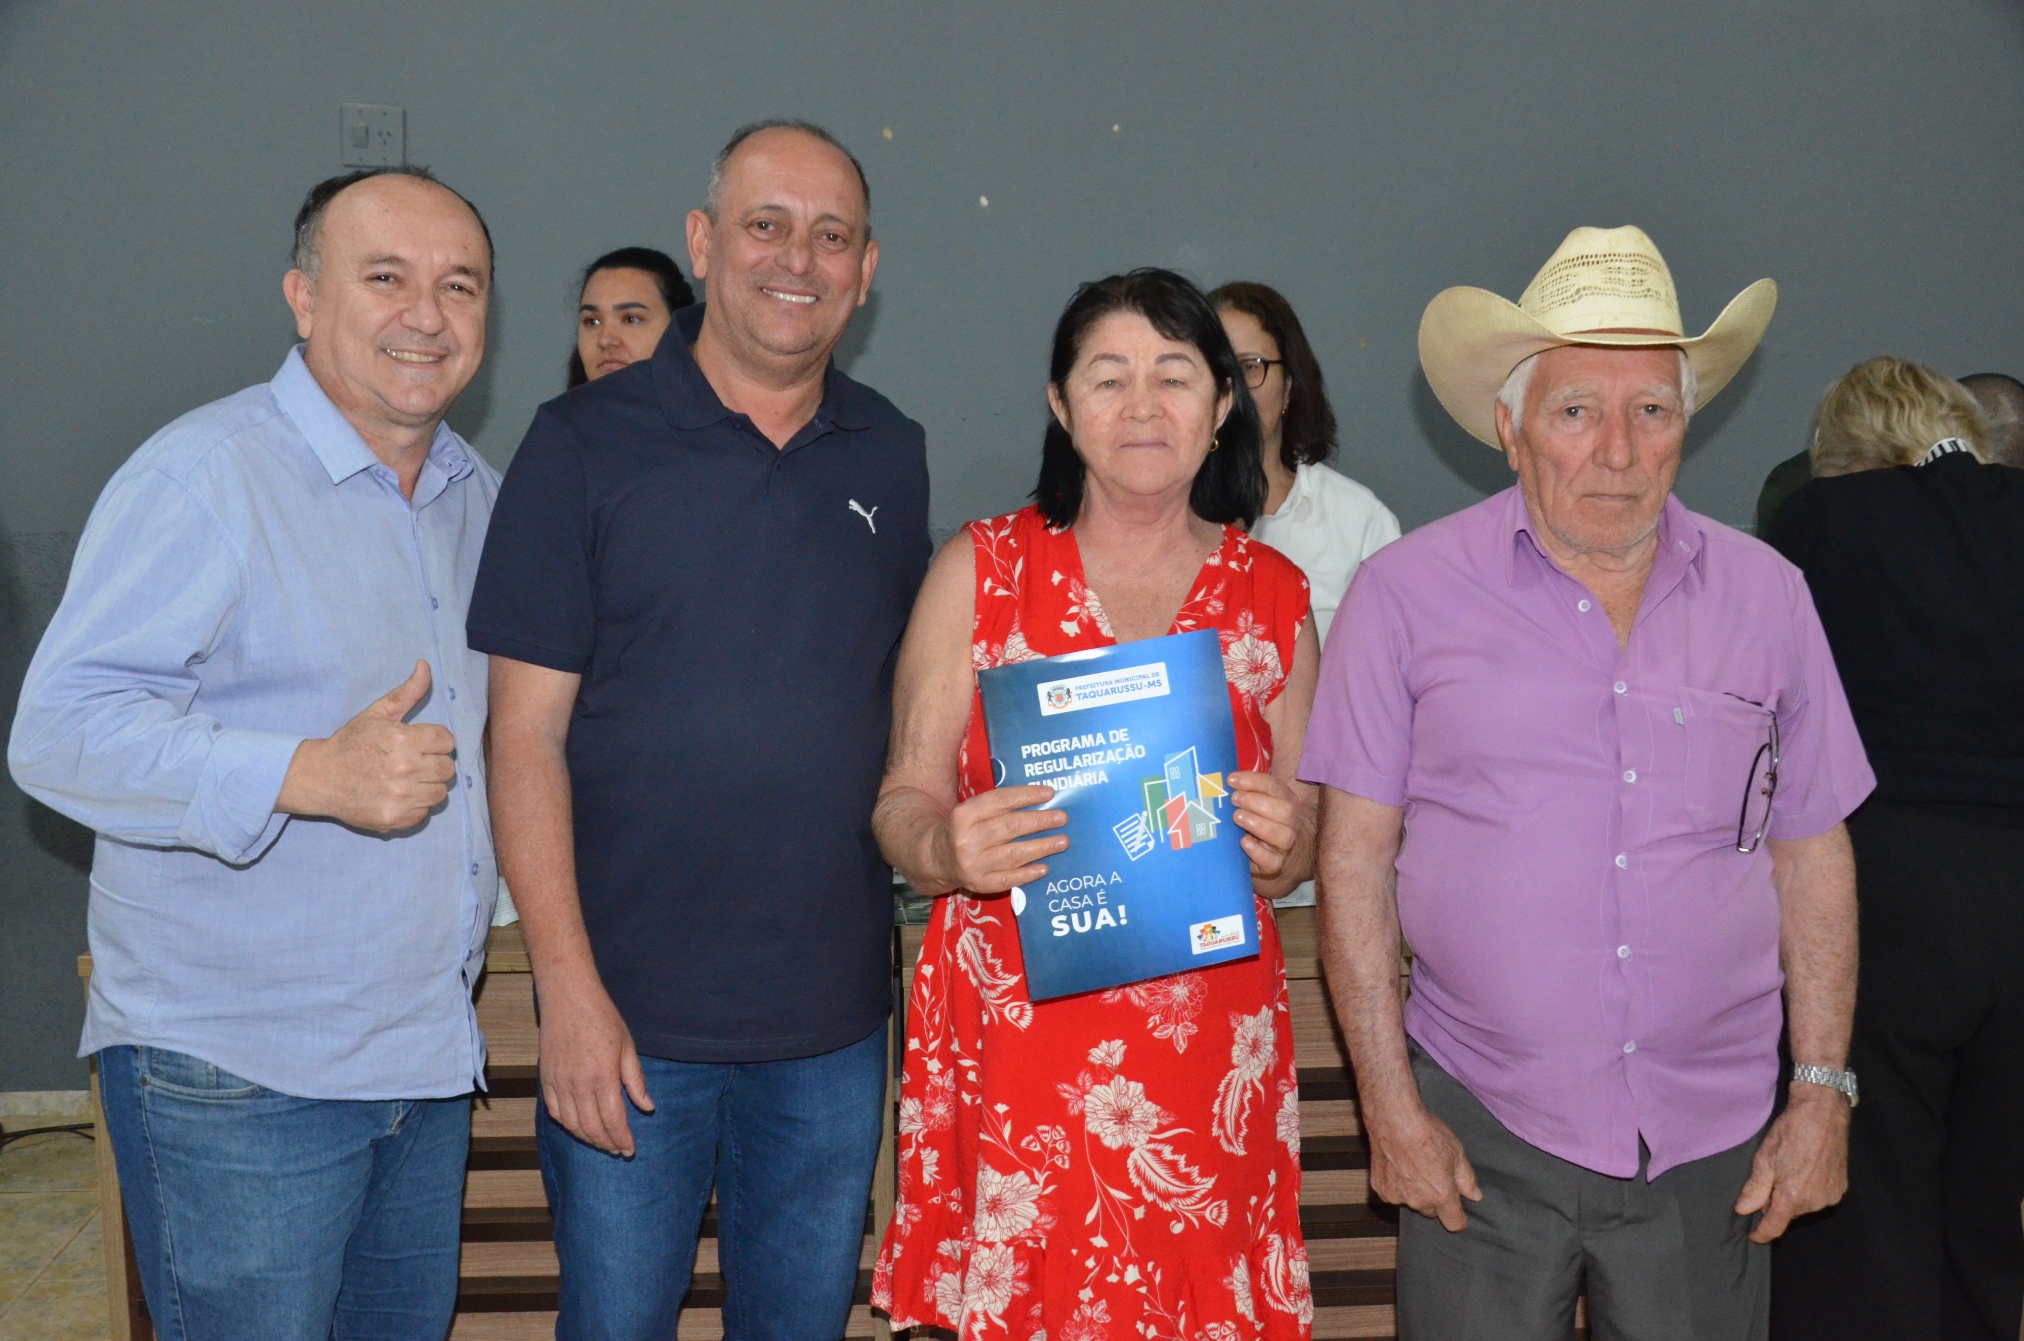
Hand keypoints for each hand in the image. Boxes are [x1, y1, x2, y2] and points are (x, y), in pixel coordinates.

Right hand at [277, 661, 456, 830]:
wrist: (320, 777)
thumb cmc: (351, 743)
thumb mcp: (377, 714)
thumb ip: (407, 693)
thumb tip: (425, 666)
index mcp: (404, 740)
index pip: (447, 741)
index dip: (436, 741)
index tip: (421, 743)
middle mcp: (405, 769)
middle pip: (448, 768)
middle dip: (434, 762)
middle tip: (414, 762)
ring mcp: (401, 797)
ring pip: (440, 793)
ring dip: (427, 786)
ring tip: (406, 779)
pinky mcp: (395, 819)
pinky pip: (424, 813)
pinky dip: (415, 806)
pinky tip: (398, 796)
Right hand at [537, 977, 654, 1156]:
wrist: (568, 998)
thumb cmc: (602, 1017)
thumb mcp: (627, 1046)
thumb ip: (636, 1080)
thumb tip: (647, 1107)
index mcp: (602, 1077)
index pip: (613, 1120)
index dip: (622, 1138)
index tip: (630, 1149)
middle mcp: (578, 1085)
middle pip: (592, 1127)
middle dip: (607, 1143)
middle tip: (618, 1150)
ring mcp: (558, 1083)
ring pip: (571, 1124)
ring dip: (587, 1138)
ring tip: (601, 1143)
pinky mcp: (545, 1079)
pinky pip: (555, 1112)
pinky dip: (567, 1125)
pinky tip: (578, 1128)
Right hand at [930, 784, 1068, 892]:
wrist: (935, 858)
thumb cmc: (963, 829)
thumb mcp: (971, 811)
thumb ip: (998, 806)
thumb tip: (1041, 801)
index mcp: (964, 814)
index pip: (1000, 801)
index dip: (1026, 796)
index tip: (1050, 793)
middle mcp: (967, 839)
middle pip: (1009, 827)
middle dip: (1040, 821)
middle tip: (1062, 818)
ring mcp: (972, 864)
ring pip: (1013, 854)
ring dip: (1041, 847)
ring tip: (1062, 841)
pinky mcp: (979, 884)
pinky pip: (1008, 879)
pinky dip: (1028, 874)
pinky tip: (1045, 868)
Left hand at [1228, 770, 1303, 880]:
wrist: (1268, 852)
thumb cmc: (1254, 819)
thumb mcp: (1251, 802)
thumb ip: (1242, 790)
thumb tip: (1221, 780)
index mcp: (1285, 800)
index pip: (1274, 786)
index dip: (1253, 781)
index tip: (1231, 780)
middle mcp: (1290, 821)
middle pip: (1284, 810)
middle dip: (1256, 802)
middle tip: (1234, 799)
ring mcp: (1285, 844)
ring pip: (1282, 835)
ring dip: (1257, 823)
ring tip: (1237, 817)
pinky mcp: (1275, 864)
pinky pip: (1272, 861)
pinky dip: (1258, 852)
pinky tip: (1244, 842)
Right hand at [1366, 1098, 1482, 1230]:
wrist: (1394, 1117)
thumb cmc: (1426, 1132)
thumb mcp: (1457, 1153)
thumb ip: (1467, 1180)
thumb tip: (1475, 1196)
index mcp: (1441, 1194)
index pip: (1454, 1223)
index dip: (1459, 1218)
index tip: (1458, 1211)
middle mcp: (1418, 1200)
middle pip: (1430, 1212)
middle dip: (1433, 1199)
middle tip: (1432, 1174)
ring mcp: (1396, 1196)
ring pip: (1410, 1202)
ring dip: (1413, 1192)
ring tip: (1412, 1166)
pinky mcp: (1379, 1188)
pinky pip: (1392, 1194)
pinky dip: (1395, 1185)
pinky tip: (1397, 1165)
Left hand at [1736, 1086, 1849, 1241]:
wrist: (1823, 1113)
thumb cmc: (1791, 1132)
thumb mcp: (1764, 1158)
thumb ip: (1755, 1189)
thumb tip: (1743, 1210)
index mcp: (1792, 1197)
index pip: (1774, 1226)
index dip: (1761, 1233)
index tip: (1753, 1236)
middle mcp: (1814, 1202)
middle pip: (1789, 1213)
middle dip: (1776, 1203)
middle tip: (1771, 1178)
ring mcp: (1831, 1196)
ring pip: (1804, 1205)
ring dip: (1794, 1196)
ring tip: (1789, 1169)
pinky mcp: (1841, 1187)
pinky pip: (1819, 1197)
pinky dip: (1809, 1190)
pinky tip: (1805, 1170)